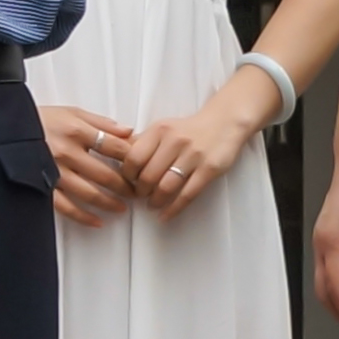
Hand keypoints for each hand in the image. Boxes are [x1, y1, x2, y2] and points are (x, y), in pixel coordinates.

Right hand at [38, 104, 137, 225]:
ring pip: (89, 193)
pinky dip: (83, 216)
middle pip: (106, 174)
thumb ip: (101, 122)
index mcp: (76, 130)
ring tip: (121, 207)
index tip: (141, 168)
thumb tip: (129, 131)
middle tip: (136, 192)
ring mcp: (53, 171)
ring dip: (110, 203)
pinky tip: (97, 221)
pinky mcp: (41, 185)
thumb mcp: (71, 112)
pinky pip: (65, 206)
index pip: (115, 148)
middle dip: (125, 186)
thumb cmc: (39, 118)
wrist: (4, 127)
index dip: (133, 159)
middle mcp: (66, 152)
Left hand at [126, 94, 267, 223]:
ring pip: (166, 186)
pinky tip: (165, 215)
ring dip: (155, 201)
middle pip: (148, 175)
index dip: (127, 175)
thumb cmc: (187, 129)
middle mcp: (175, 141)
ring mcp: (193, 155)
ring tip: (152, 205)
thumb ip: (142, 142)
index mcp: (159, 130)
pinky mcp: (210, 169)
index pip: (133, 157)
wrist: (224, 123)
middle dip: (140, 191)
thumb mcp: (162, 128)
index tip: (127, 182)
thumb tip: (115, 158)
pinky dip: (174, 209)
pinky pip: (188, 194)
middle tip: (140, 196)